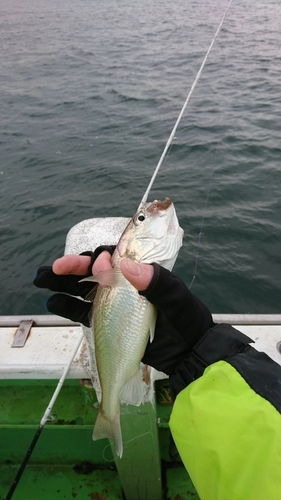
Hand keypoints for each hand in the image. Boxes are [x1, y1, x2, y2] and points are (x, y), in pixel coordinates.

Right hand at [34, 249, 213, 381]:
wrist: (189, 355)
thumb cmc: (187, 323)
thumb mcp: (177, 301)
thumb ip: (156, 283)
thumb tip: (122, 265)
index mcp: (141, 272)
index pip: (114, 257)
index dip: (95, 258)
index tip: (85, 264)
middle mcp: (125, 283)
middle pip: (94, 270)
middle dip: (72, 267)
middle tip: (50, 270)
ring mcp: (115, 302)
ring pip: (83, 288)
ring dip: (62, 283)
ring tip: (41, 280)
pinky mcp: (108, 320)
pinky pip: (84, 311)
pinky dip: (68, 306)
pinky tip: (53, 303)